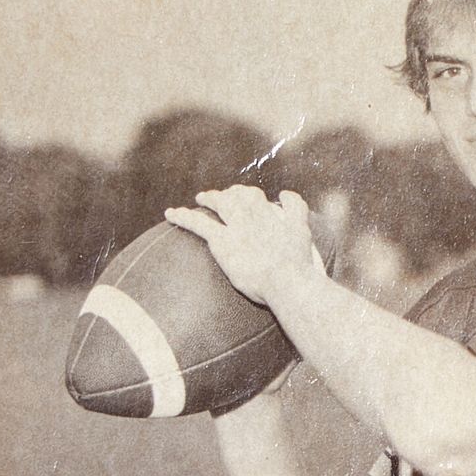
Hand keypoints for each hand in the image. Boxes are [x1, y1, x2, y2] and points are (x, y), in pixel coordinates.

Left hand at [165, 186, 318, 308]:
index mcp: (272, 212)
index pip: (255, 196)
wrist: (288, 281)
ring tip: (200, 199)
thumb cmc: (300, 264)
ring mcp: (236, 226)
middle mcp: (253, 213)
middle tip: (219, 197)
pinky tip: (170, 214)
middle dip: (227, 194)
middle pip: (236, 196)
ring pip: (219, 204)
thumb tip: (284, 194)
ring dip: (208, 199)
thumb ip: (296, 209)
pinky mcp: (222, 241)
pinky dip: (183, 217)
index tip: (244, 198)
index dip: (247, 196)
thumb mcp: (305, 231)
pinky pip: (198, 223)